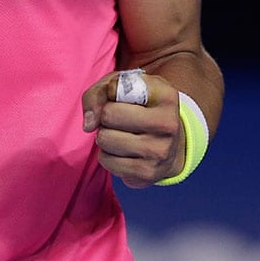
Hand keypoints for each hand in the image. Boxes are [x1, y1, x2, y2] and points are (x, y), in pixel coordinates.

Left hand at [82, 71, 183, 187]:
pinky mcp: (148, 174)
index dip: (110, 93)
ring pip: (104, 139)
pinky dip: (107, 155)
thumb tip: (88, 124)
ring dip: (105, 136)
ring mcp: (160, 152)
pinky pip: (107, 161)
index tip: (121, 97)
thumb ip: (100, 92)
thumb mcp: (125, 86)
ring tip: (121, 134)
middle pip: (108, 115)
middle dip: (105, 116)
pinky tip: (123, 151)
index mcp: (166, 96)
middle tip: (119, 119)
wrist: (171, 144)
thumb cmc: (142, 108)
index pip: (116, 89)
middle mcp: (168, 125)